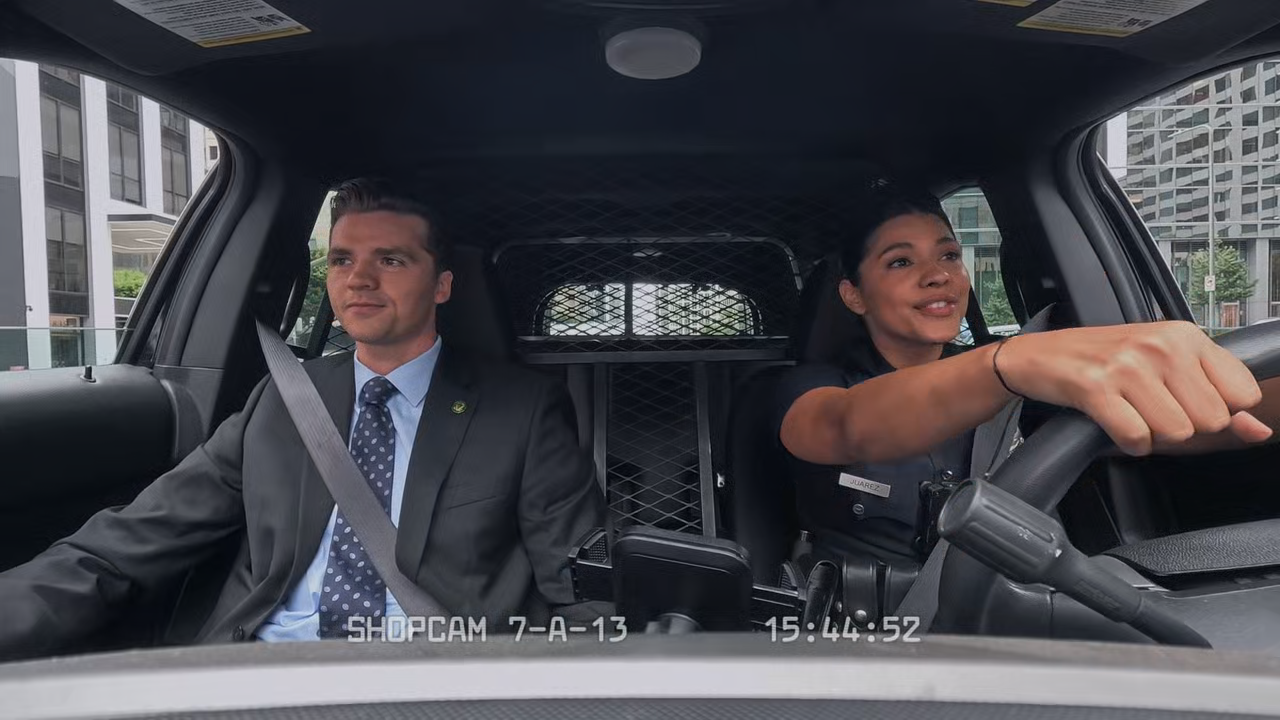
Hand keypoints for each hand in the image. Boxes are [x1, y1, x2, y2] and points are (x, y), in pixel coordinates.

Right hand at [995, 321, 1271, 455]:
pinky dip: (1129, 444)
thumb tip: (1259, 431)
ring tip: (1132, 414)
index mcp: (1185, 335)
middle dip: (1183, 426)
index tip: (1187, 402)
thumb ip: (1218, 399)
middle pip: (1211, 419)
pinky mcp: (1097, 387)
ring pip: (1177, 432)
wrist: (1037, 357)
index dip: (1217, 411)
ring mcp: (1128, 365)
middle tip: (1151, 408)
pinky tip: (1115, 426)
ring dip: (1154, 436)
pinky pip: (1138, 437)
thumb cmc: (1103, 361)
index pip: (1241, 393)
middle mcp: (1160, 345)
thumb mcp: (1167, 368)